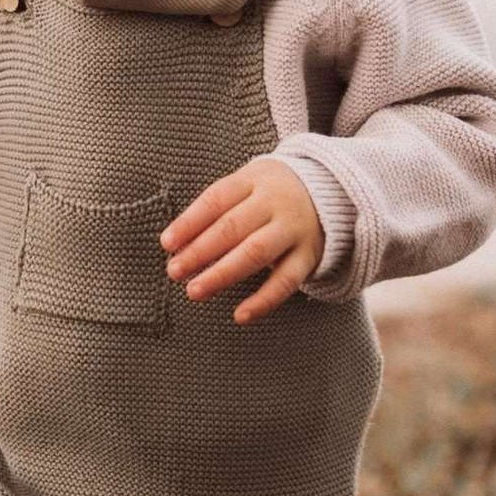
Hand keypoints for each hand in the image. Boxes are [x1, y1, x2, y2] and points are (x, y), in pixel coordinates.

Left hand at [159, 156, 323, 323]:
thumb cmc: (267, 194)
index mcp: (253, 180)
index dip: (189, 222)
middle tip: (174, 271)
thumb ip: (214, 212)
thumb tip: (176, 246)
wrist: (328, 191)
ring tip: (194, 291)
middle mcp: (275, 203)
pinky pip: (286, 281)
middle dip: (200, 251)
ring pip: (256, 253)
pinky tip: (240, 315)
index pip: (216, 199)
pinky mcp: (308, 256)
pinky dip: (263, 300)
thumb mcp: (244, 186)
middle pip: (233, 227)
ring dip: (222, 274)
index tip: (167, 244)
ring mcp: (293, 229)